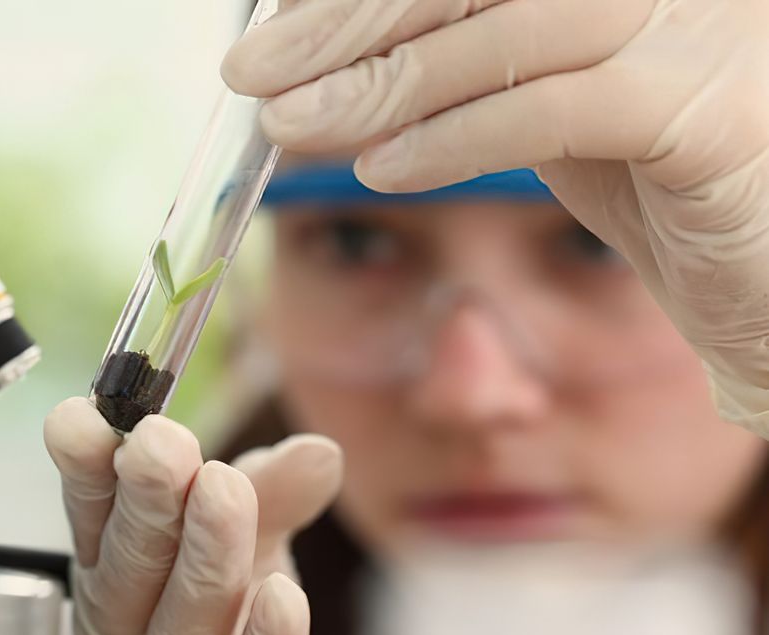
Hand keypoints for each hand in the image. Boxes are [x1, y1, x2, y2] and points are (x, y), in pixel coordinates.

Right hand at [44, 397, 342, 634]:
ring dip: (202, 557)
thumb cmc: (219, 607)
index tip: (84, 417)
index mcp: (112, 562)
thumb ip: (273, 493)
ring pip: (179, 627)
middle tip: (160, 443)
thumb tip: (321, 451)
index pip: (92, 512)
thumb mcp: (243, 537)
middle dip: (146, 499)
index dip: (87, 466)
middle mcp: (128, 622)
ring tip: (222, 489)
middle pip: (129, 564)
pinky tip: (284, 596)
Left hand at [223, 0, 768, 436]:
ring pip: (513, 28)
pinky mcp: (713, 111)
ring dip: (386, 81)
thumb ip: (454, 73)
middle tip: (252, 71)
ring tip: (295, 125)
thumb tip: (322, 72)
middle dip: (347, 21)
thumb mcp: (539, 102)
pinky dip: (459, 138)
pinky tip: (383, 170)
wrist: (766, 274)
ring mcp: (699, 28)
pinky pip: (561, 109)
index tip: (270, 31)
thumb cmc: (651, 181)